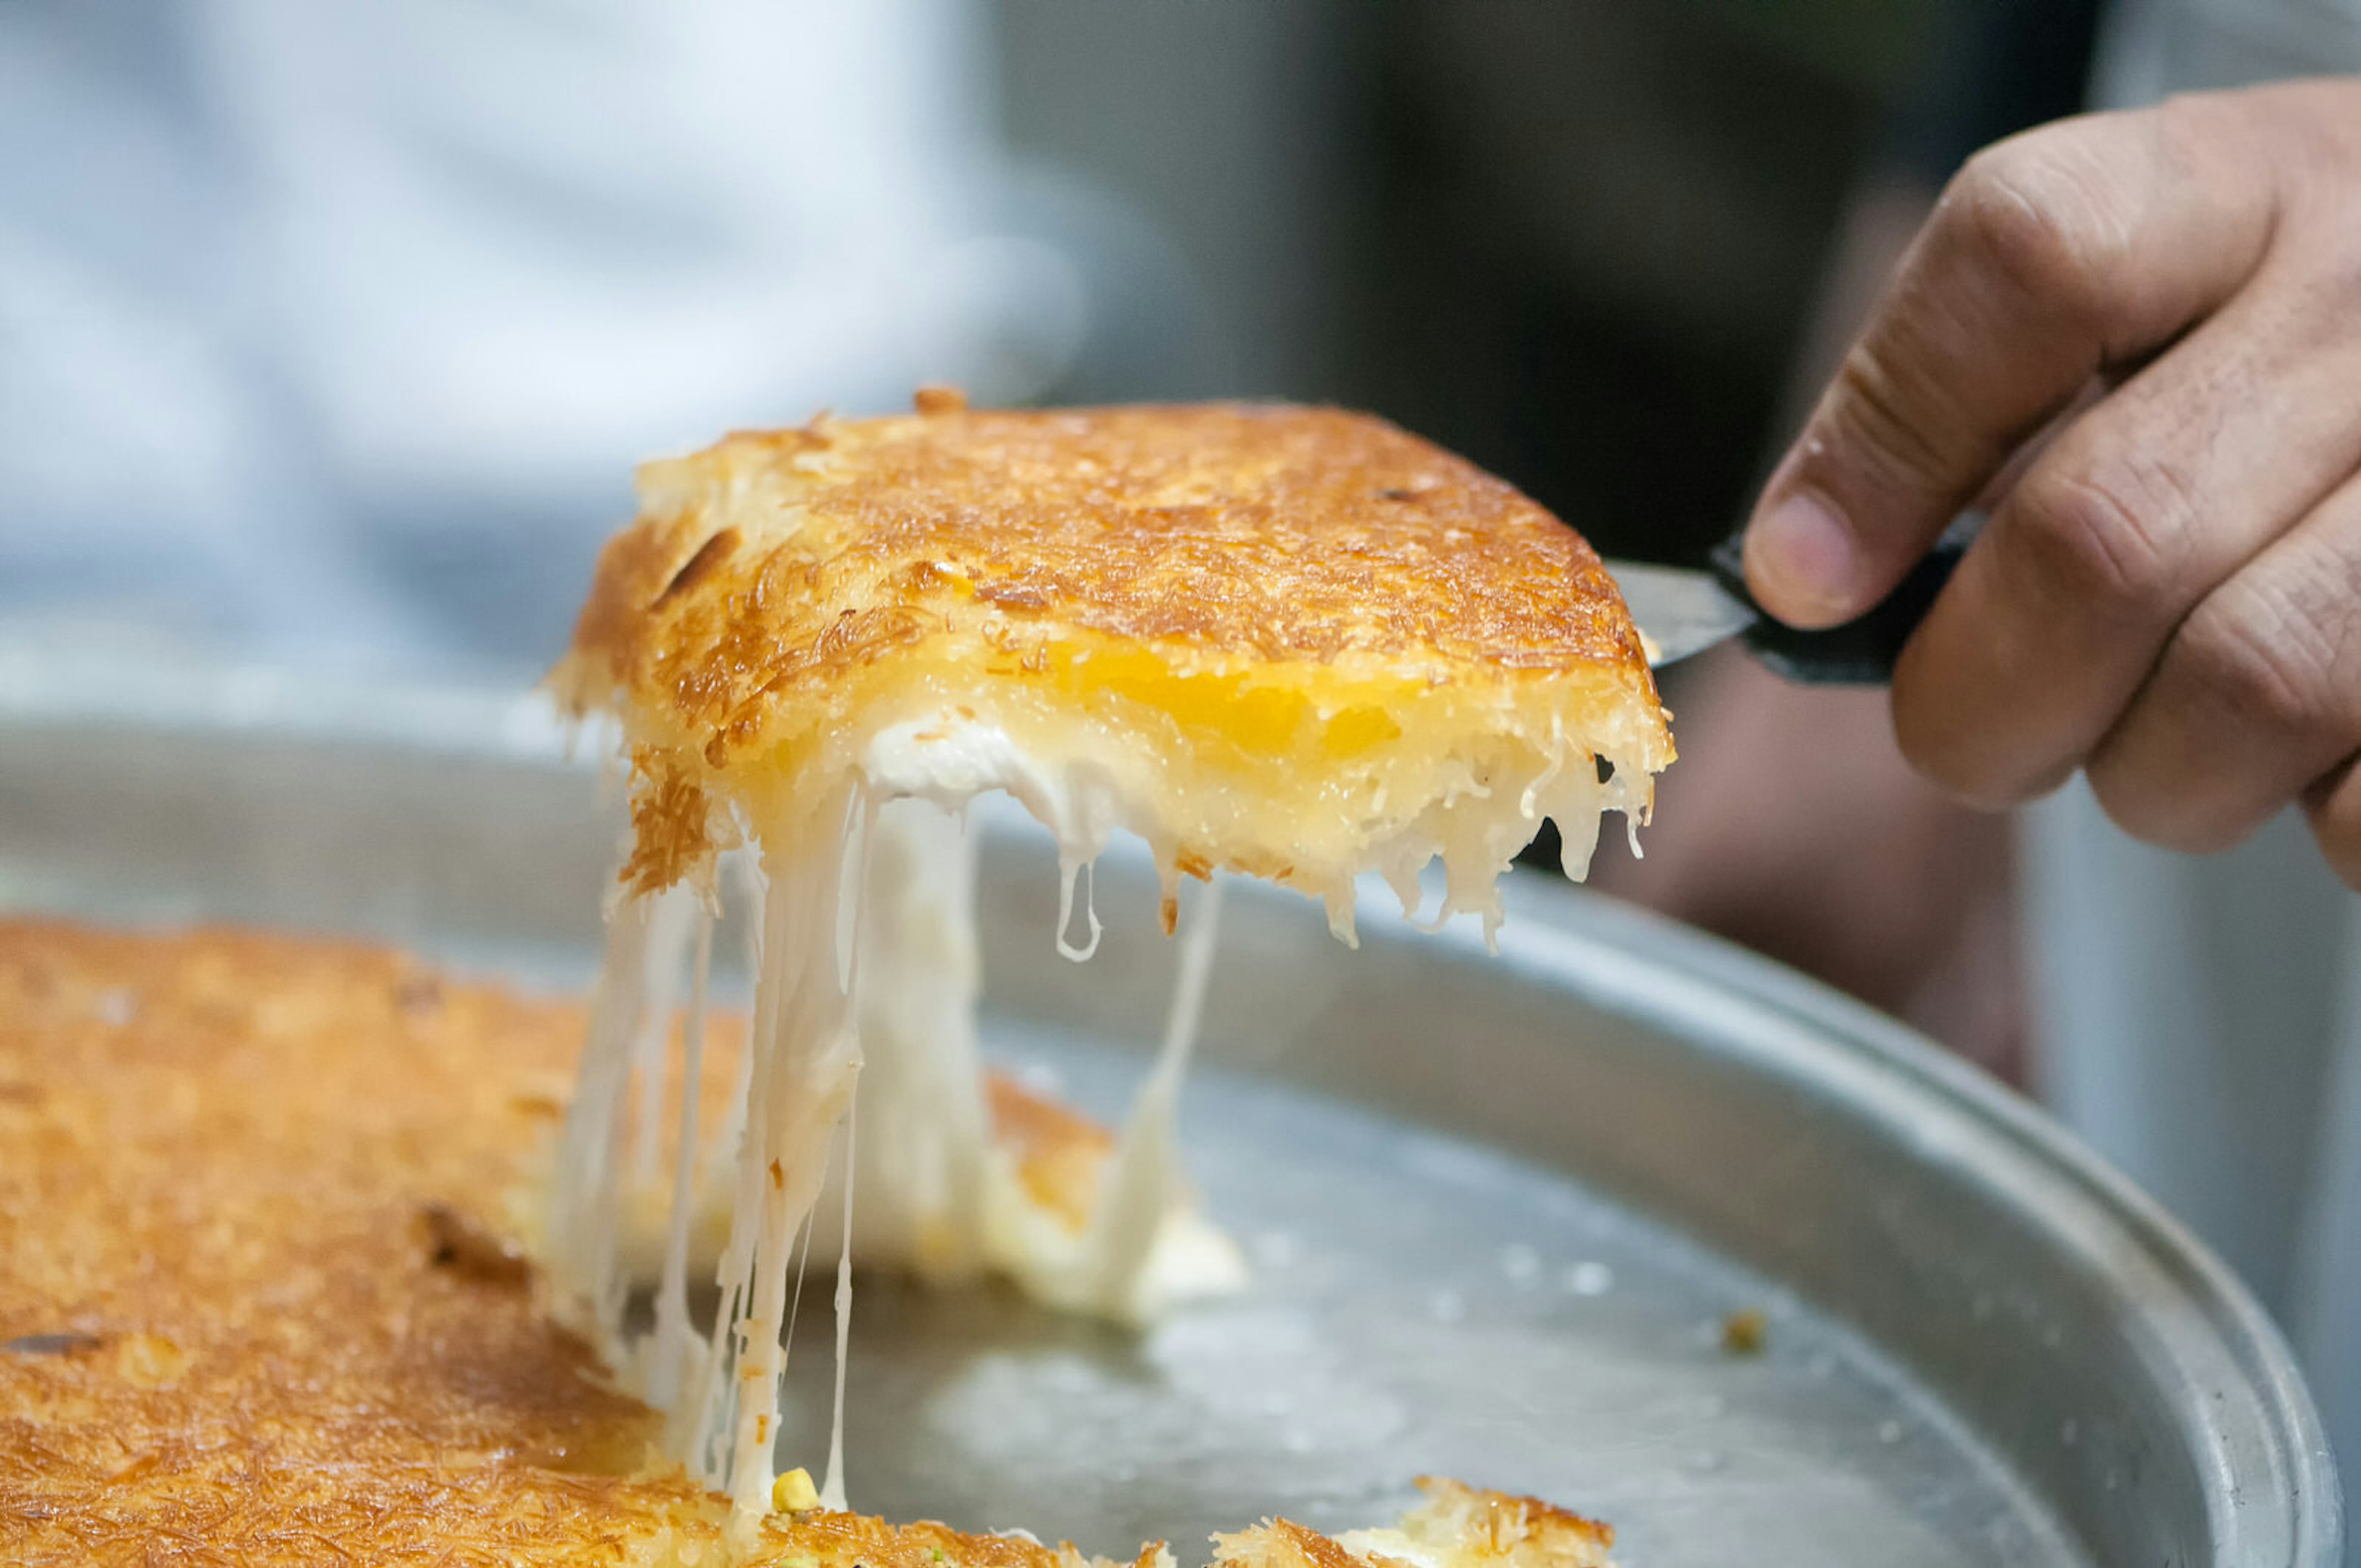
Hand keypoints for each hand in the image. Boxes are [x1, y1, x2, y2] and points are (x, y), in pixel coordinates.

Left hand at [1740, 79, 2360, 887]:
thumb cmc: (2279, 350)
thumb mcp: (2140, 297)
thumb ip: (1964, 404)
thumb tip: (1803, 574)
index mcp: (2237, 191)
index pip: (2026, 261)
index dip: (1885, 445)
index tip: (1806, 578)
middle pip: (2099, 540)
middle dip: (1978, 698)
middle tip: (1969, 729)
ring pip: (2245, 687)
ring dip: (2151, 774)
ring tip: (2154, 746)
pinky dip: (2313, 816)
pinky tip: (2309, 753)